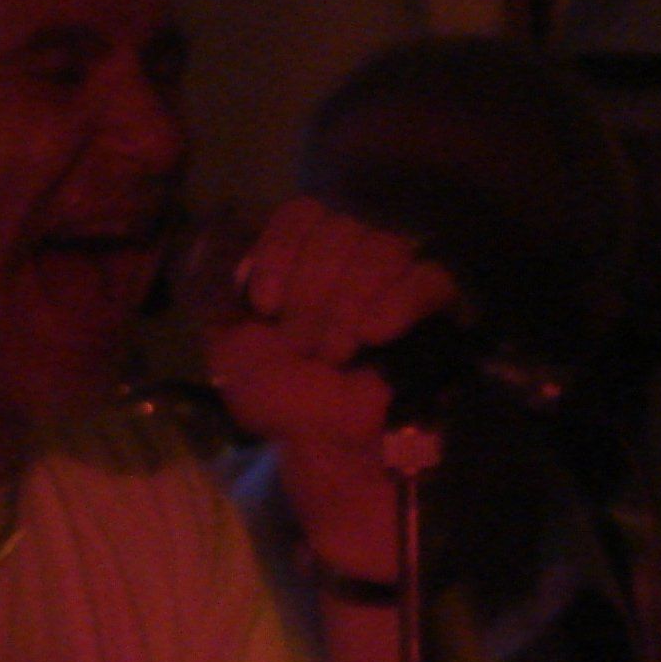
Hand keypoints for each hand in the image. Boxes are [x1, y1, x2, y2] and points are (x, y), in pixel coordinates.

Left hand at [205, 198, 458, 579]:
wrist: (332, 449)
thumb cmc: (283, 401)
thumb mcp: (230, 350)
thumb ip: (220, 298)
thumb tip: (220, 254)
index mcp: (303, 260)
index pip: (302, 212)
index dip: (281, 249)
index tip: (264, 303)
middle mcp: (352, 258)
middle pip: (340, 227)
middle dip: (311, 289)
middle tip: (302, 345)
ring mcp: (398, 279)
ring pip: (383, 246)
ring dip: (347, 303)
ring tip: (336, 354)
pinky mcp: (440, 307)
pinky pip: (428, 277)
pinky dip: (395, 303)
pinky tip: (374, 335)